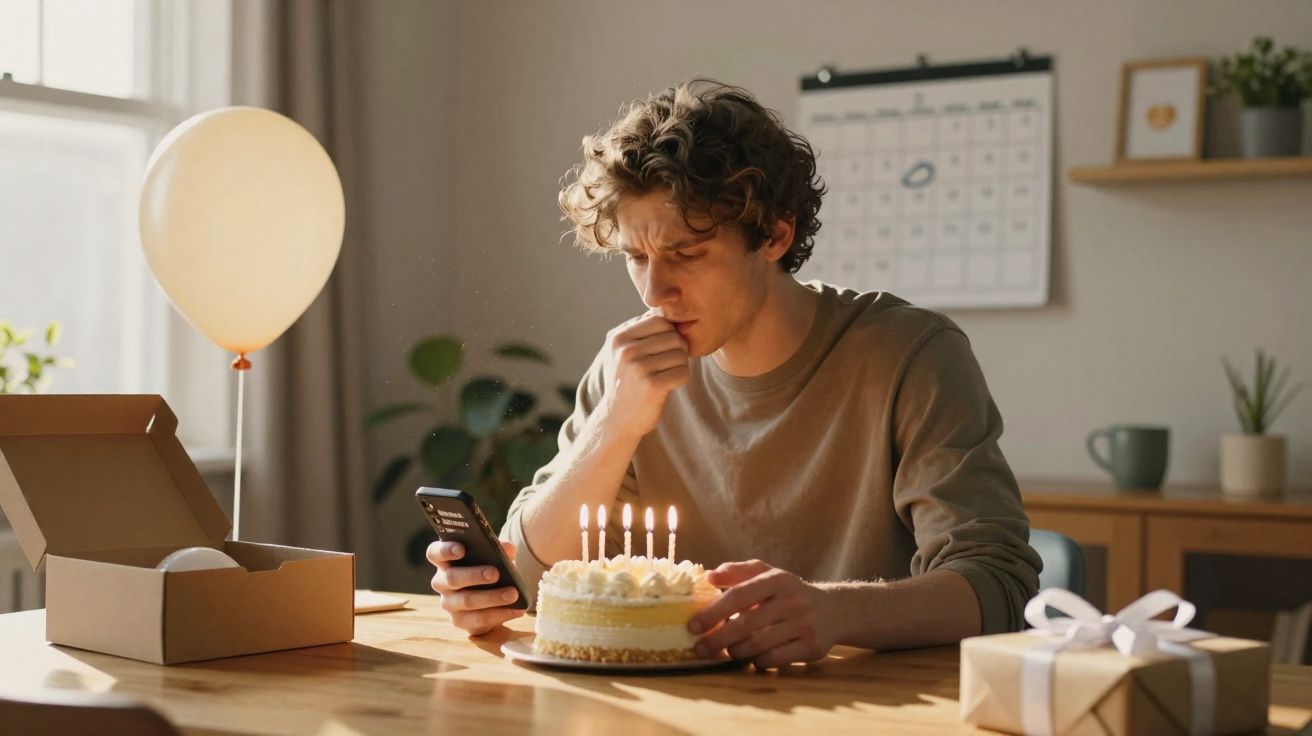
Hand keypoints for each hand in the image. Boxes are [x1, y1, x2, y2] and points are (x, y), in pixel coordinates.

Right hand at [427, 539, 524, 635]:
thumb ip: (498, 549)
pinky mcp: (460, 621)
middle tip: (495, 573)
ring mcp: (448, 603)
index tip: (462, 549)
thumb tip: (507, 548)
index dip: (445, 550)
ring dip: (491, 597)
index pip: (435, 553)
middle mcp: (441, 582)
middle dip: (474, 575)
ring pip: (467, 601)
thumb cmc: (487, 568)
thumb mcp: (493, 556)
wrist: (490, 598)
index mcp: (445, 561)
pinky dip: (500, 614)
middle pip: (452, 578)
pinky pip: (479, 619)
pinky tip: (516, 610)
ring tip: (513, 593)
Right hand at [599, 312, 689, 437]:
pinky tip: (669, 385)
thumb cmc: (627, 381)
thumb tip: (666, 307)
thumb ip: (641, 329)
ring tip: (666, 375)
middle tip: (669, 364)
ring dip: (680, 366)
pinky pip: (683, 372)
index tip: (665, 349)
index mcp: (619, 337)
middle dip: (677, 350)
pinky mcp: (651, 385)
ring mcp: (638, 368)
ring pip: (680, 354)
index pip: (660, 321)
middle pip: (673, 337)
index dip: (669, 334)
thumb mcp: (623, 352)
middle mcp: (626, 350)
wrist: (617, 419)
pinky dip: (681, 379)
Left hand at [688, 560, 837, 668]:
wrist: (833, 609)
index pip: (738, 595)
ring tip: (727, 651)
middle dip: (717, 639)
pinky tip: (752, 657)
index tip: (693, 626)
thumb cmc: (788, 592)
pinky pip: (774, 660)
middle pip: (745, 624)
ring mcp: (803, 625)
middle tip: (700, 648)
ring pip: (758, 645)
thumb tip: (709, 576)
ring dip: (736, 651)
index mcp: (777, 579)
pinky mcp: (811, 647)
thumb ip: (737, 572)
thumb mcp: (767, 573)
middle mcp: (792, 601)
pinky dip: (757, 661)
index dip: (713, 612)